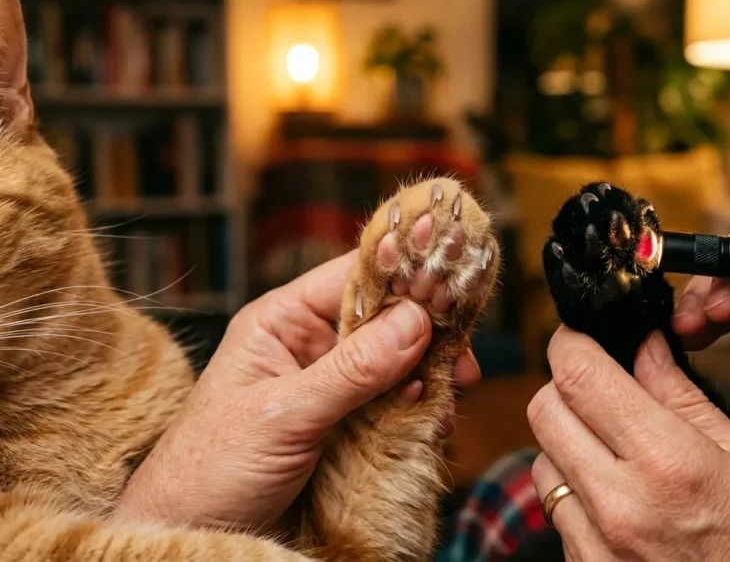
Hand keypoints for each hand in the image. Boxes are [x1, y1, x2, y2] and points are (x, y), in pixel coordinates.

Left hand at [112, 250, 479, 531]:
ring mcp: (333, 384)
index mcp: (284, 321)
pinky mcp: (348, 424)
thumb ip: (352, 369)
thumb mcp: (284, 414)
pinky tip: (434, 422)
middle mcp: (313, 345)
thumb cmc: (211, 467)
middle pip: (387, 317)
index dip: (406, 274)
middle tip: (462, 355)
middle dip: (428, 333)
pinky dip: (422, 410)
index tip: (453, 282)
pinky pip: (397, 404)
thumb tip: (415, 320)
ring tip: (451, 394)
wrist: (191, 531)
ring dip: (429, 376)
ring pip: (400, 362)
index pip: (356, 275)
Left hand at [528, 327, 729, 561]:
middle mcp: (620, 506)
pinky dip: (575, 493)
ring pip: (542, 461)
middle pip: (544, 411)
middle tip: (605, 389)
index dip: (573, 342)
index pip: (580, 376)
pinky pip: (556, 514)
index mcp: (670, 463)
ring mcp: (597, 548)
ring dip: (568, 444)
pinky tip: (621, 501)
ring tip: (620, 455)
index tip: (583, 335)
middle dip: (566, 387)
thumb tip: (645, 345)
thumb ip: (685, 399)